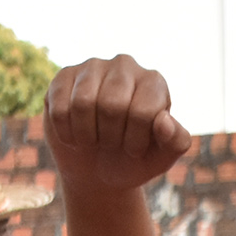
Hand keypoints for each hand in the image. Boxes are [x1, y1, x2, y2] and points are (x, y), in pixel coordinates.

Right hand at [46, 56, 193, 196]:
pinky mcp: (64, 77)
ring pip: (83, 103)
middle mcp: (125, 65)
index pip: (143, 111)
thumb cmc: (133, 159)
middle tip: (111, 144)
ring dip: (86, 136)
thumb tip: (164, 121)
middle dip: (110, 137)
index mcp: (153, 82)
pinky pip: (60, 107)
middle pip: (111, 105)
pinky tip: (74, 134)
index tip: (134, 149)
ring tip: (93, 139)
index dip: (135, 141)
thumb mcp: (162, 158)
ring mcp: (93, 67)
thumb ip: (176, 141)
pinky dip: (66, 133)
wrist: (97, 170)